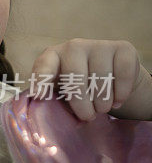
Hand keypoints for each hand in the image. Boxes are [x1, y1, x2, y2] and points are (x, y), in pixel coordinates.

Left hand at [31, 38, 151, 120]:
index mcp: (52, 56)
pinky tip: (116, 102)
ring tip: (101, 109)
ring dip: (102, 101)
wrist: (112, 75)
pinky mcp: (122, 48)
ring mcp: (99, 45)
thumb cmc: (79, 86)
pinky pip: (123, 74)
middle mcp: (74, 46)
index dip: (41, 80)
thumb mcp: (62, 90)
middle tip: (87, 117)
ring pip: (101, 77)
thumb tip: (46, 115)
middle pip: (76, 76)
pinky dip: (121, 93)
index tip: (38, 95)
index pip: (44, 66)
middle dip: (81, 102)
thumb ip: (53, 98)